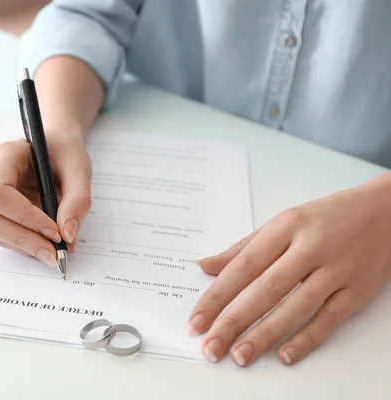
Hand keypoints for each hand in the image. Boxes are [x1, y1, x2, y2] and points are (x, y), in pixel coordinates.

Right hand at [0, 133, 91, 265]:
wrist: (55, 148)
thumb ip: (77, 199)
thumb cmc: (64, 152)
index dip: (24, 217)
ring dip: (22, 245)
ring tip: (55, 250)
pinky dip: (22, 245)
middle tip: (54, 253)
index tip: (55, 232)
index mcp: (3, 155)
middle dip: (21, 238)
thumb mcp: (79, 168)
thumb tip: (67, 234)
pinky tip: (45, 243)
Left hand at [188, 176, 390, 366]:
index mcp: (285, 227)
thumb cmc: (325, 218)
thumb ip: (242, 249)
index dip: (217, 296)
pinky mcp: (358, 291)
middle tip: (210, 346)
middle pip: (266, 289)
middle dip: (234, 321)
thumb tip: (205, 266)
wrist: (384, 212)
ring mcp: (337, 270)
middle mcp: (310, 248)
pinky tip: (284, 355)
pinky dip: (307, 338)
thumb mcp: (282, 223)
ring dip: (265, 335)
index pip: (243, 266)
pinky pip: (329, 318)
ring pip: (295, 307)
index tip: (196, 320)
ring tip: (239, 355)